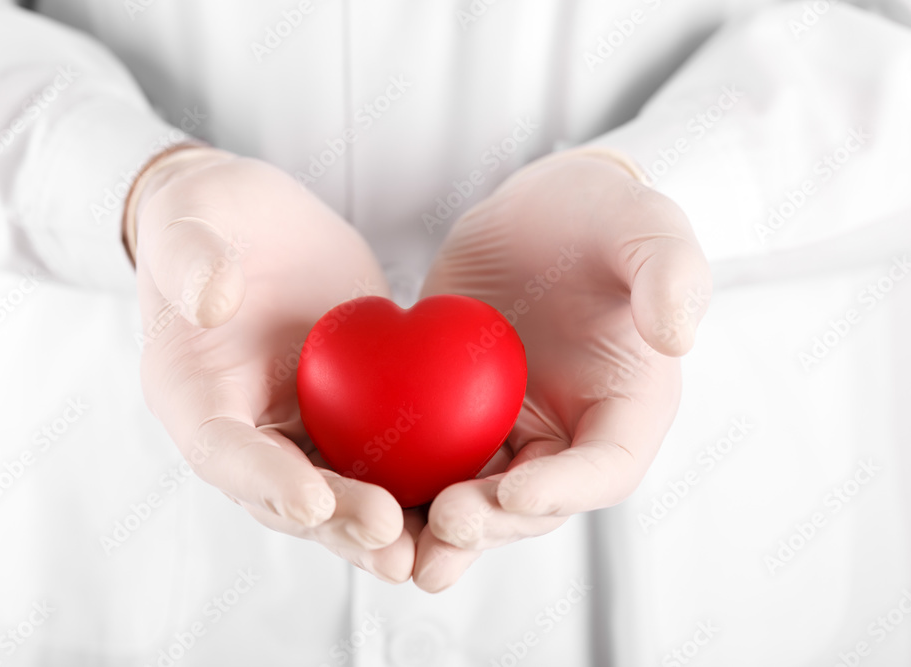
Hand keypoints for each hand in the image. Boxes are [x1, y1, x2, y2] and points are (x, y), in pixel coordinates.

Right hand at [130, 147, 414, 582]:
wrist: (256, 225)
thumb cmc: (208, 218)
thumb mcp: (189, 222)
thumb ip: (191, 260)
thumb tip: (212, 300)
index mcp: (194, 397)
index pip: (223, 453)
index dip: (264, 483)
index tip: (314, 501)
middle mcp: (246, 429)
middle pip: (289, 495)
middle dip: (339, 522)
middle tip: (390, 539)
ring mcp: (300, 426)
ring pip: (340, 492)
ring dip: (381, 525)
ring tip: (427, 550)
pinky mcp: (348, 413)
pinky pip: (380, 455)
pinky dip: (415, 482)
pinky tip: (462, 495)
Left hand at [412, 148, 711, 591]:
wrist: (536, 212)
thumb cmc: (602, 215)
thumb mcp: (646, 226)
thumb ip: (670, 273)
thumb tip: (677, 335)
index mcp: (627, 407)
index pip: (606, 467)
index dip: (567, 489)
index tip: (518, 491)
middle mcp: (569, 433)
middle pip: (534, 501)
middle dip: (493, 520)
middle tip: (448, 523)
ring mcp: (510, 429)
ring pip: (478, 496)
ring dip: (443, 529)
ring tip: (404, 555)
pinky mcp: (457, 414)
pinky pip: (430, 457)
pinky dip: (402, 486)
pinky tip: (363, 501)